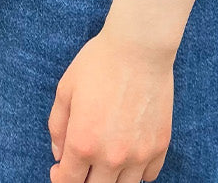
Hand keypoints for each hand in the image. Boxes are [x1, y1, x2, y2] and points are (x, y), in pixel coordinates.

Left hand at [48, 30, 172, 182]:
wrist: (139, 47)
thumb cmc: (99, 63)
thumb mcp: (65, 89)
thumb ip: (57, 126)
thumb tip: (59, 154)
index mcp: (83, 143)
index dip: (60, 180)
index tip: (60, 171)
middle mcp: (111, 157)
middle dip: (84, 180)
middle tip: (82, 164)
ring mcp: (138, 155)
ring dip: (111, 179)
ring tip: (106, 161)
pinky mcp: (159, 146)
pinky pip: (148, 176)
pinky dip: (137, 172)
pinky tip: (129, 156)